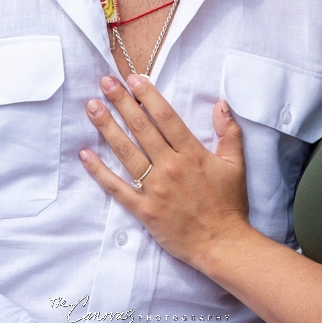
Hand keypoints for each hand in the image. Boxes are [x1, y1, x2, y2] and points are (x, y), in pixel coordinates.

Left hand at [79, 73, 249, 269]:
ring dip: (107, 128)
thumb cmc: (230, 204)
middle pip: (141, 129)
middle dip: (122, 103)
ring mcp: (154, 188)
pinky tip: (85, 154)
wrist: (221, 243)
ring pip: (126, 153)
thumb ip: (228, 133)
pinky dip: (99, 171)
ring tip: (92, 107)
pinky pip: (117, 188)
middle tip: (105, 83)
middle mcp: (171, 167)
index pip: (166, 118)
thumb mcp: (236, 164)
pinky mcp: (143, 209)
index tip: (134, 79)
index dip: (149, 97)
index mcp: (193, 154)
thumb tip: (221, 104)